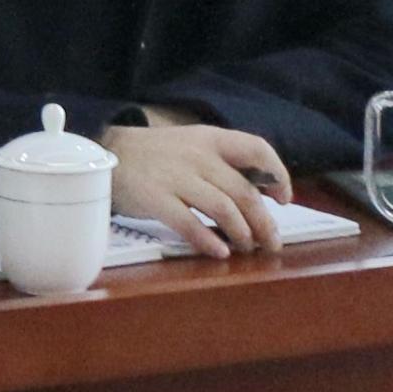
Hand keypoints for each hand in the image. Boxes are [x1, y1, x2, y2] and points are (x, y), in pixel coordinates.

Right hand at [104, 117, 292, 257]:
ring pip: (223, 208)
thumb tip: (261, 194)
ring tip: (247, 249)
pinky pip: (189, 223)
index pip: (256, 149)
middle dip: (264, 221)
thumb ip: (223, 164)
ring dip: (242, 233)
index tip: (284, 199)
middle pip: (244, 190)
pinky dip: (208, 240)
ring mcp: (176, 177)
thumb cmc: (157, 155)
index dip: (277, 174)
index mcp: (211, 139)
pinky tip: (219, 253)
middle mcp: (198, 156)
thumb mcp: (193, 146)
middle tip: (272, 243)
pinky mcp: (156, 198)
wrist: (108, 153)